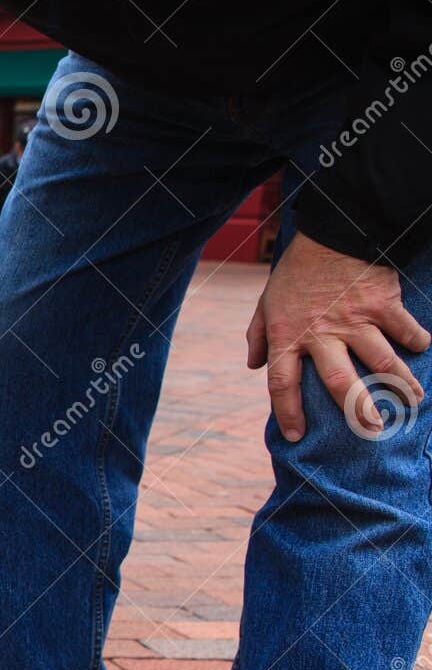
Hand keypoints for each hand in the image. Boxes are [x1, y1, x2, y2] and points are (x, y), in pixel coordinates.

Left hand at [248, 232, 428, 440]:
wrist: (332, 233)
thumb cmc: (296, 272)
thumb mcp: (266, 302)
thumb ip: (258, 336)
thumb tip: (254, 366)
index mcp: (288, 336)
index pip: (282, 384)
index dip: (287, 413)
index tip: (295, 436)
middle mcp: (321, 334)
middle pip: (339, 382)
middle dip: (357, 410)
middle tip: (372, 430)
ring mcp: (355, 320)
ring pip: (381, 361)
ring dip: (399, 384)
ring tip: (413, 401)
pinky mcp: (383, 304)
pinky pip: (404, 329)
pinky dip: (416, 341)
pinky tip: (422, 350)